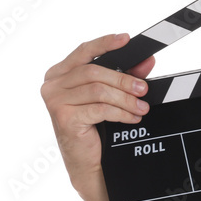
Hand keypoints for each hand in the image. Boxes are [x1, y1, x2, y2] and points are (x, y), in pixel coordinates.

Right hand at [41, 33, 155, 191]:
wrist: (87, 161)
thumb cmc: (95, 126)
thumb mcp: (111, 96)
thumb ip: (126, 75)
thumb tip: (147, 61)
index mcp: (60, 73)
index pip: (84, 51)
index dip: (106, 43)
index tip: (127, 39)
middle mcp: (52, 84)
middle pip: (94, 71)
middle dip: (124, 79)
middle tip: (144, 89)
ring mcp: (55, 100)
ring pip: (99, 90)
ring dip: (126, 99)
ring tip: (142, 107)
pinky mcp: (63, 117)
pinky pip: (99, 108)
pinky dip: (121, 112)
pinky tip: (133, 117)